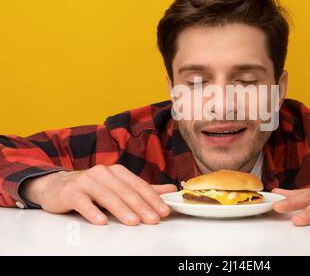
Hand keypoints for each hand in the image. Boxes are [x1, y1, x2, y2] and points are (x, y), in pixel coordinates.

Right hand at [20, 164, 177, 225]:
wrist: (56, 186)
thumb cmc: (91, 188)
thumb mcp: (118, 187)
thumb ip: (143, 189)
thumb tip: (170, 190)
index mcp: (117, 171)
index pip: (139, 185)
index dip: (153, 198)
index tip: (164, 211)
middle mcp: (103, 173)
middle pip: (125, 191)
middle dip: (141, 206)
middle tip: (153, 219)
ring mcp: (86, 181)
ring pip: (107, 195)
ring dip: (121, 209)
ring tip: (133, 221)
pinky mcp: (70, 191)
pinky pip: (83, 202)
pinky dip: (92, 211)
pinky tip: (101, 221)